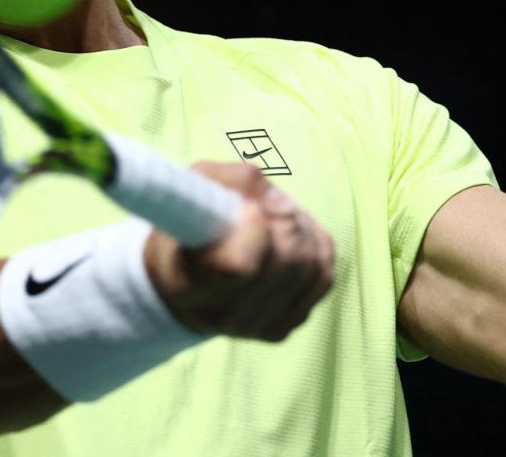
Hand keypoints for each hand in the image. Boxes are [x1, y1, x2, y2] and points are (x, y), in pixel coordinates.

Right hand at [142, 162, 334, 341]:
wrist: (182, 285)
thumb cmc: (185, 228)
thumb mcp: (193, 190)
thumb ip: (233, 180)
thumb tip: (278, 198)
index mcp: (192, 282)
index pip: (241, 265)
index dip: (255, 228)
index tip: (248, 208)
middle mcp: (226, 313)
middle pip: (289, 262)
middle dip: (286, 221)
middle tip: (266, 207)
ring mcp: (259, 325)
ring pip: (313, 268)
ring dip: (304, 231)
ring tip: (279, 218)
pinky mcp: (284, 324)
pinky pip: (323, 278)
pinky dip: (317, 249)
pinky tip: (294, 238)